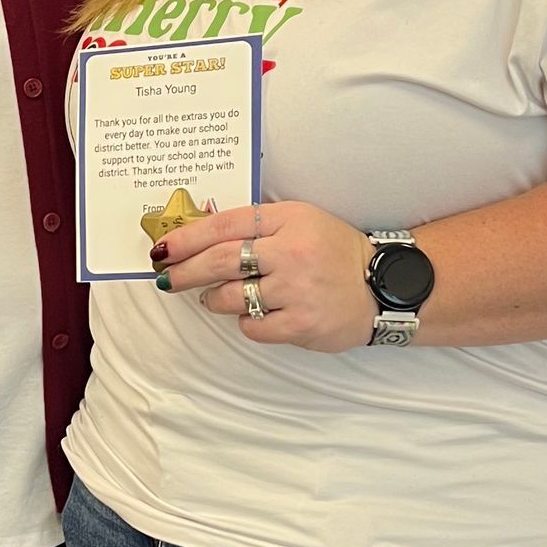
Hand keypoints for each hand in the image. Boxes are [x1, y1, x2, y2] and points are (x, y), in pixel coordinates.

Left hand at [153, 201, 377, 351]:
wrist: (381, 286)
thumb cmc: (333, 252)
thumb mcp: (300, 221)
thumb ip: (257, 225)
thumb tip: (199, 235)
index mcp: (289, 219)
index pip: (226, 225)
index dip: (188, 237)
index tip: (165, 247)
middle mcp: (291, 252)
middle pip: (220, 261)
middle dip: (184, 271)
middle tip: (166, 277)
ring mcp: (296, 290)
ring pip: (230, 297)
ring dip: (214, 298)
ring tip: (217, 296)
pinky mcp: (301, 324)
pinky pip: (252, 326)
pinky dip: (246, 321)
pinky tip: (257, 312)